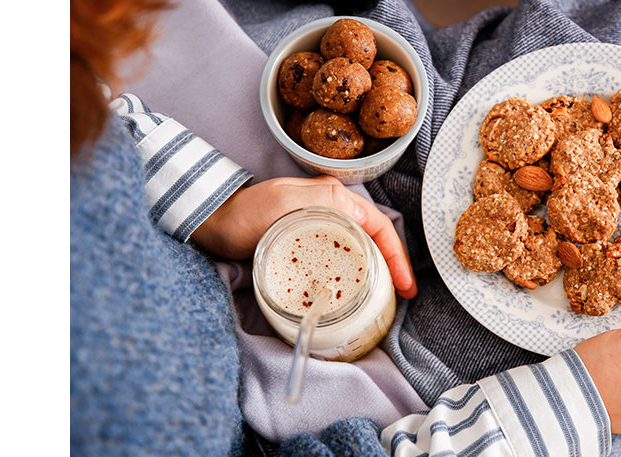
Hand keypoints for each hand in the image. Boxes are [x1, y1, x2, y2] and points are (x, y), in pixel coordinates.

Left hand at [191, 175, 417, 298]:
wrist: (216, 222)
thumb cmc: (246, 214)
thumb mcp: (286, 204)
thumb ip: (322, 204)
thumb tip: (358, 216)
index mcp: (335, 197)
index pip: (379, 226)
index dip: (397, 256)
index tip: (405, 285)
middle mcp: (334, 208)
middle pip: (376, 239)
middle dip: (394, 266)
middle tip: (402, 295)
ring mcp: (322, 225)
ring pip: (361, 249)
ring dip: (378, 271)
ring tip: (387, 296)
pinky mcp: (309, 241)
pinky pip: (342, 257)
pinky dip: (355, 274)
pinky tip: (357, 290)